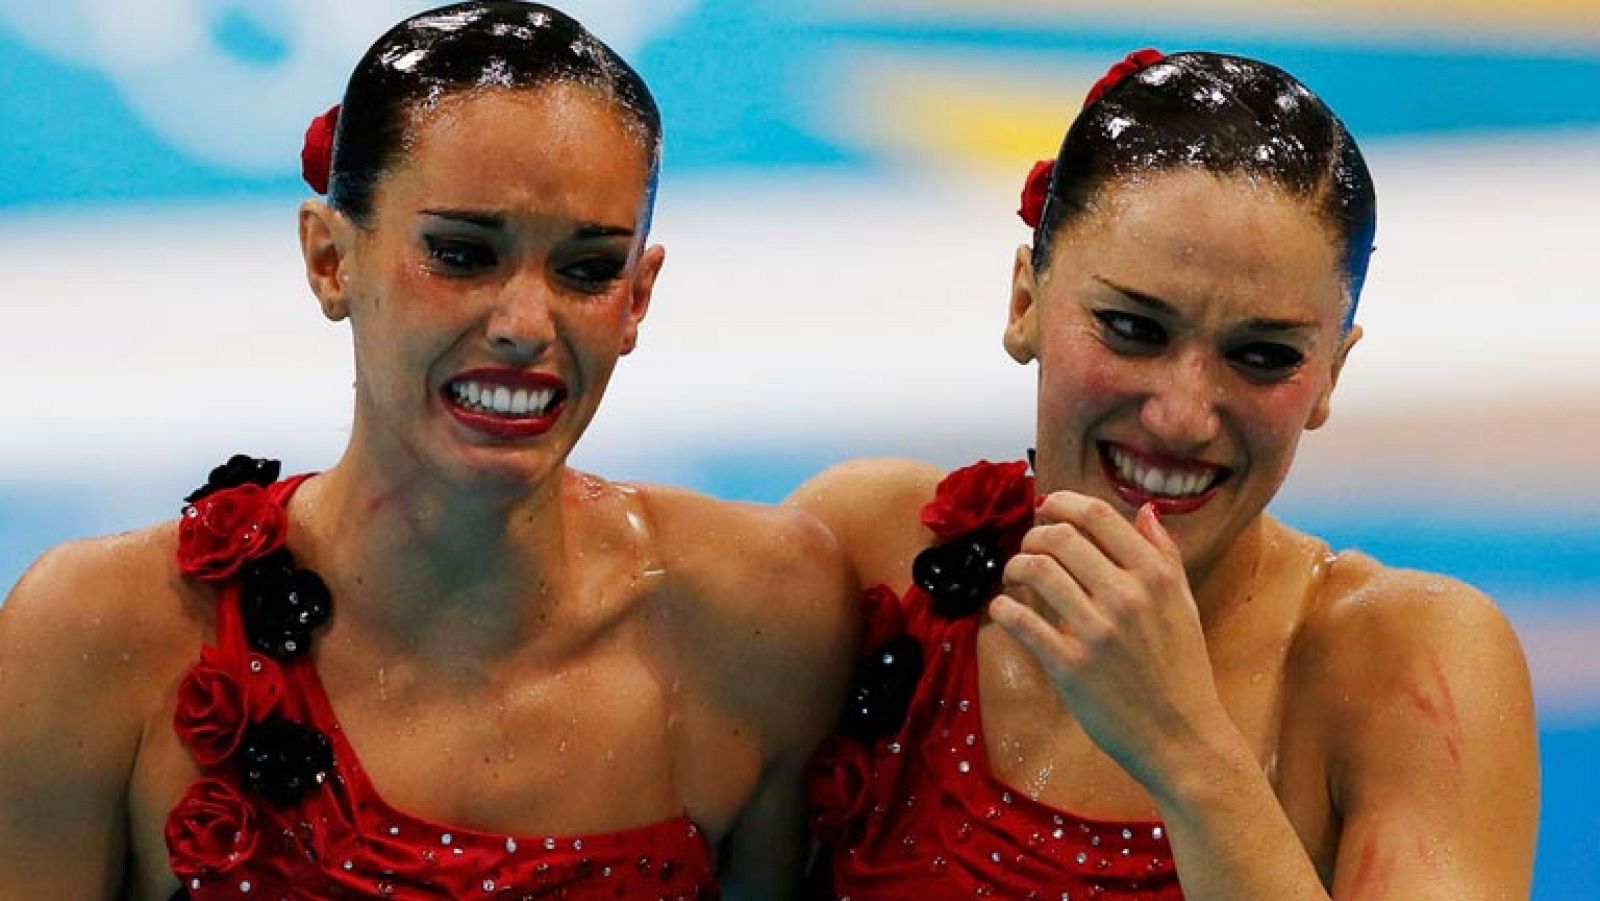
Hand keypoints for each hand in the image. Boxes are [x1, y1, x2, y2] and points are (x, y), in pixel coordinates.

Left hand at [988, 491, 1230, 794]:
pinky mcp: (1069, 666)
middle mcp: (1126, 596)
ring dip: (1014, 567)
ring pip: (1036, 571)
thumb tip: (1145, 510)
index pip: (1098, 515)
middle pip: (1059, 537)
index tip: (1047, 507)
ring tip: (1014, 577)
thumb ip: (1164, 555)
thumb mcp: (1184, 605)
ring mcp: (1096, 631)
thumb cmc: (1182, 670)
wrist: (1183, 738)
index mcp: (1155, 576)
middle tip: (1028, 547)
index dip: (1063, 502)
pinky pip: (1021, 620)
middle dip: (1033, 535)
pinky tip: (1006, 609)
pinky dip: (1004, 607)